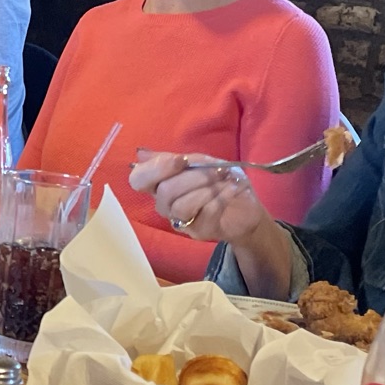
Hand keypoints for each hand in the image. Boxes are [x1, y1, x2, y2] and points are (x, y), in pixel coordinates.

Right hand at [127, 150, 272, 246]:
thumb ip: (171, 158)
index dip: (157, 169)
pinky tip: (231, 188)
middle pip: (165, 191)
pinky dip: (220, 197)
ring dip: (207, 188)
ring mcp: (180, 220)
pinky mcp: (198, 231)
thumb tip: (141, 152)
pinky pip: (205, 213)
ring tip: (225, 178)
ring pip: (181, 206)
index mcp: (159, 184)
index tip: (182, 160)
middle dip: (193, 176)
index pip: (138, 180)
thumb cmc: (219, 181)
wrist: (246, 207)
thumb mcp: (198, 162)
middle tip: (217, 168)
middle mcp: (164, 204)